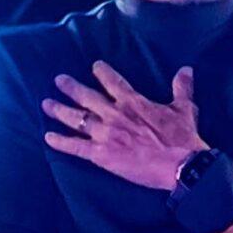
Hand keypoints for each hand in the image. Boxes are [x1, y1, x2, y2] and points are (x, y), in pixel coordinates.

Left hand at [43, 61, 205, 191]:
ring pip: (76, 119)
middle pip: (86, 97)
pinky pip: (76, 147)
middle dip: (71, 87)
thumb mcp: (185, 108)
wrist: (180, 165)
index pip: (113, 82)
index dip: (102, 72)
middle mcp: (114, 114)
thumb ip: (181, 88)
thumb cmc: (183, 137)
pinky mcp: (101, 154)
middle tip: (58, 80)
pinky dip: (61, 142)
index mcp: (133, 102)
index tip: (94, 66)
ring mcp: (105, 134)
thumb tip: (186, 70)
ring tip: (46, 104)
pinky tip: (48, 138)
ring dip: (60, 111)